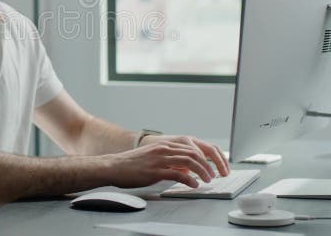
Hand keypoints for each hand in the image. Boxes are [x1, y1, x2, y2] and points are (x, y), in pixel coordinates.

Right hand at [106, 136, 228, 188]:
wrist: (115, 166)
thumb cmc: (133, 164)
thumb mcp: (155, 157)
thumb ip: (171, 160)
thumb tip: (187, 169)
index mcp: (166, 145)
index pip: (193, 147)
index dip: (207, 157)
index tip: (214, 166)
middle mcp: (164, 149)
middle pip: (194, 153)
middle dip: (209, 165)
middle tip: (215, 175)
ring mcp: (160, 159)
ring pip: (189, 162)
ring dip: (202, 172)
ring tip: (208, 180)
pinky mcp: (155, 171)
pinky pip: (177, 174)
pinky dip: (189, 180)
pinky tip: (194, 185)